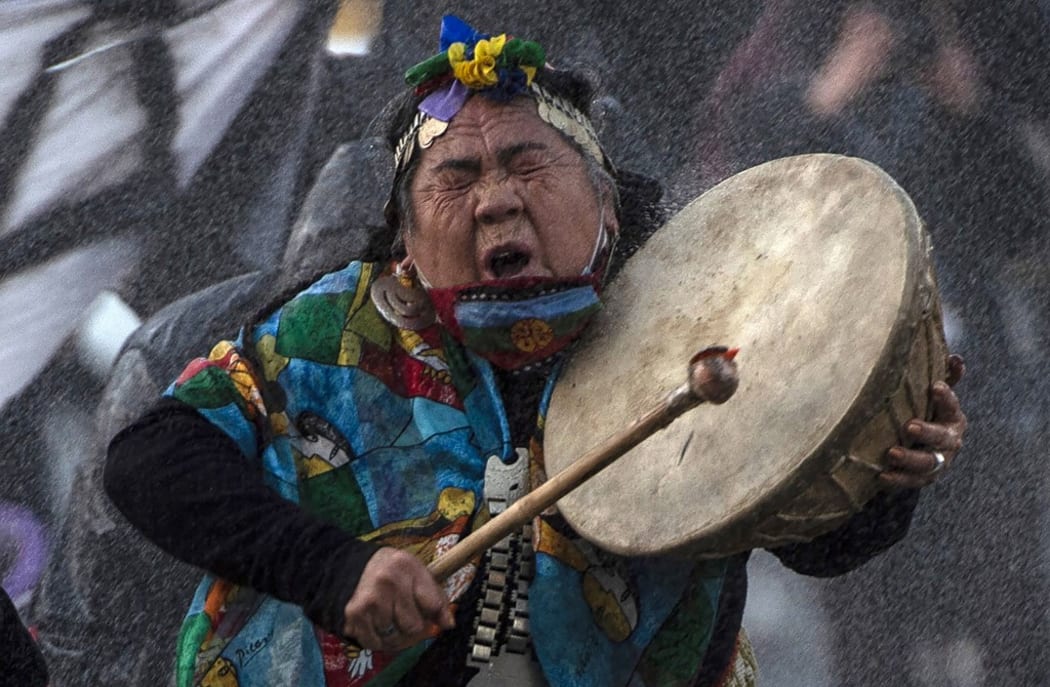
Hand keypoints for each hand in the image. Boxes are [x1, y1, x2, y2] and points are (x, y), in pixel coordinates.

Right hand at [342, 547, 454, 651]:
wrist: (353, 566)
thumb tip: (448, 624)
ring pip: (394, 637)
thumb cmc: (395, 573)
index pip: (433, 604)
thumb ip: (437, 598)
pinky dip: (379, 641)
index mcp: (408, 566)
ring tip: (392, 620)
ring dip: (395, 635)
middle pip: (414, 626)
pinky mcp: (354, 614)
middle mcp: (388, 581)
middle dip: (414, 627)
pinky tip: (378, 626)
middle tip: (407, 617)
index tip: (434, 617)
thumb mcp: (419, 574)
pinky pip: (375, 643)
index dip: (437, 616)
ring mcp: (370, 598)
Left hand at [881, 354, 966, 488]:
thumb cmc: (928, 413)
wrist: (927, 446)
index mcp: (952, 418)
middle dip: (927, 432)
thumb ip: (946, 378)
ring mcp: (939, 462)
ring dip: (911, 459)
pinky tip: (883, 475)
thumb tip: (956, 359)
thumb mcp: (935, 396)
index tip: (935, 386)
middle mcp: (950, 441)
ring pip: (928, 463)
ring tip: (892, 453)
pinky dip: (899, 480)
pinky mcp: (925, 478)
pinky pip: (913, 481)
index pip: (952, 406)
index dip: (946, 398)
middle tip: (909, 426)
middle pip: (942, 438)